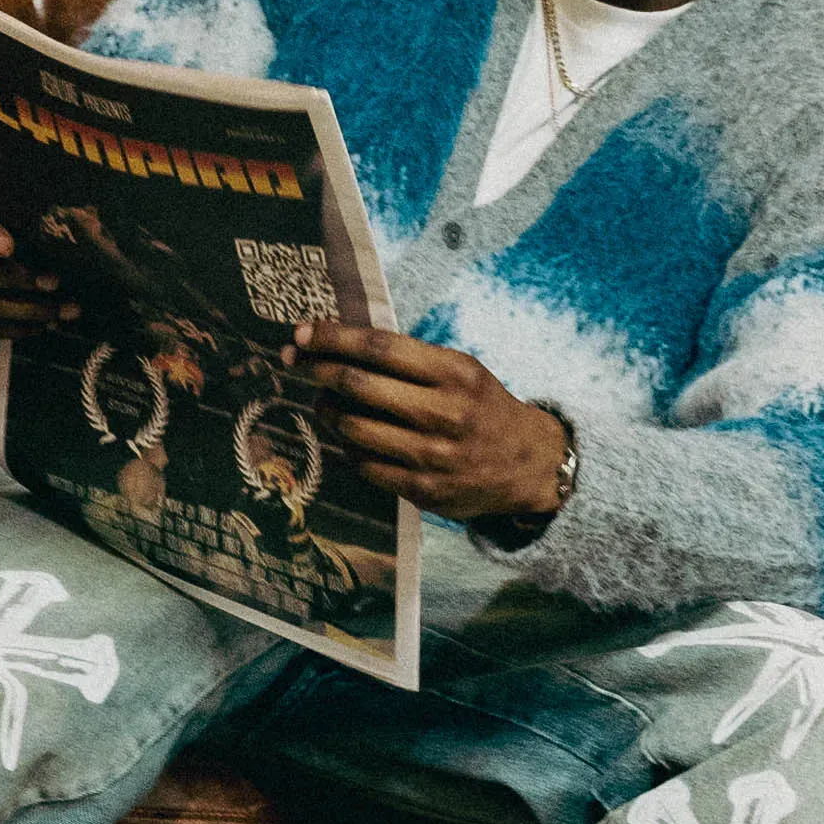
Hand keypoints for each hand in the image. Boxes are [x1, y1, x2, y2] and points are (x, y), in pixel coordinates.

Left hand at [286, 323, 572, 541]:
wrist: (528, 464)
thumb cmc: (482, 406)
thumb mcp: (460, 369)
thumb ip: (408, 359)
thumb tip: (339, 344)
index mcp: (453, 372)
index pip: (379, 348)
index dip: (333, 338)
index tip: (302, 332)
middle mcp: (443, 412)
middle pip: (359, 385)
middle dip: (317, 369)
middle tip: (295, 362)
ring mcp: (432, 455)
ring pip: (355, 427)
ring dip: (327, 410)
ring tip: (323, 402)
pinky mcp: (424, 491)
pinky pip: (366, 465)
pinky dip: (348, 446)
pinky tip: (348, 436)